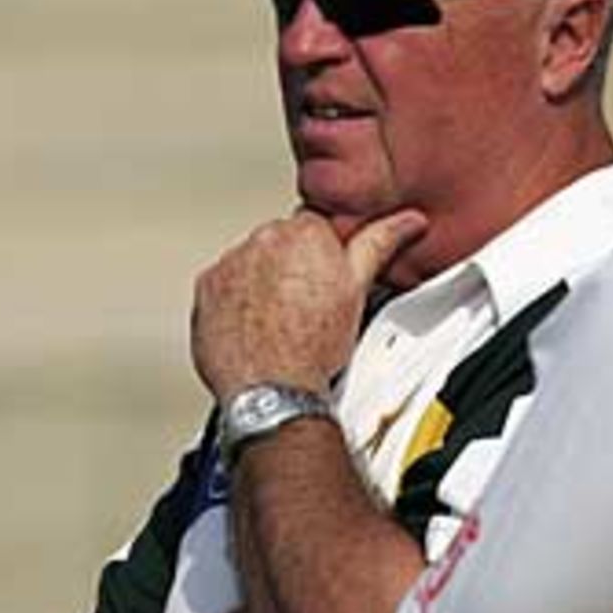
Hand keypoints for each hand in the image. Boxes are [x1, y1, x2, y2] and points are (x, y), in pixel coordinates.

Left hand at [191, 208, 425, 401]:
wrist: (273, 390)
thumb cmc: (314, 346)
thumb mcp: (359, 289)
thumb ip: (381, 243)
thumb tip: (408, 221)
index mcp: (302, 232)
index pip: (315, 225)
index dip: (325, 255)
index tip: (328, 280)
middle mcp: (261, 241)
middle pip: (282, 242)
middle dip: (293, 265)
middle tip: (309, 304)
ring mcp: (229, 265)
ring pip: (252, 262)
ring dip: (264, 281)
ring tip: (283, 319)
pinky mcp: (205, 290)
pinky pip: (224, 285)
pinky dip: (237, 299)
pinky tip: (258, 324)